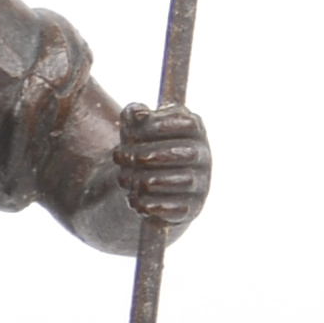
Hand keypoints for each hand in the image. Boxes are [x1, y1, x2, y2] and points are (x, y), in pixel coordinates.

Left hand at [109, 102, 212, 234]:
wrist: (146, 186)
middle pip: (181, 154)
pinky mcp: (191, 208)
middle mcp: (202, 156)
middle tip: (120, 157)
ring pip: (178, 181)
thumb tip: (138, 114)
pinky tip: (135, 200)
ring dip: (143, 181)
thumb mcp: (135, 129)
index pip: (188, 123)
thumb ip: (133, 115)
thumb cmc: (143, 148)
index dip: (161, 125)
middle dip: (145, 155)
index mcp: (194, 132)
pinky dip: (151, 205)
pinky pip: (175, 208)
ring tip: (124, 179)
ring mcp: (200, 183)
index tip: (135, 129)